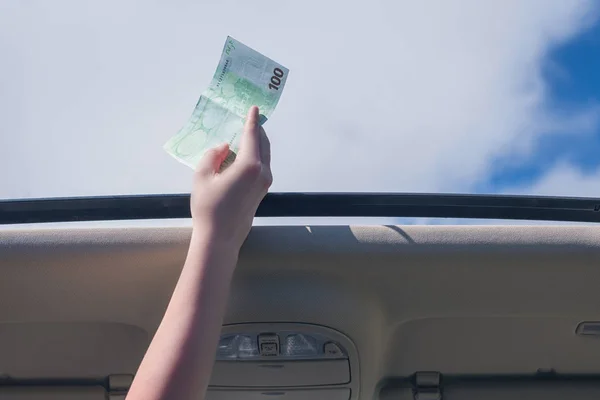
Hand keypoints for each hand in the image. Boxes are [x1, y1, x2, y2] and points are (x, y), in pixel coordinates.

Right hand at [190, 106, 272, 251]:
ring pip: (264, 154)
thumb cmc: (208, 207)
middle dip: (256, 130)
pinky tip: (244, 153)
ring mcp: (265, 182)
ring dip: (256, 142)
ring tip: (245, 133)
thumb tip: (225, 147)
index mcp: (250, 165)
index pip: (252, 135)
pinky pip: (261, 165)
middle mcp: (262, 172)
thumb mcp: (203, 176)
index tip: (253, 108)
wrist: (220, 237)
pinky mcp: (262, 191)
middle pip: (263, 143)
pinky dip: (255, 154)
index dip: (251, 120)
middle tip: (249, 118)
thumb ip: (213, 155)